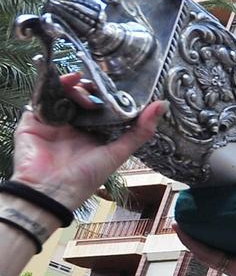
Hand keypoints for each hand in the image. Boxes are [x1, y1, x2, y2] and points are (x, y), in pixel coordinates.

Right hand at [9, 79, 162, 208]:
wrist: (52, 190)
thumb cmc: (86, 177)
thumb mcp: (118, 152)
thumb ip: (140, 131)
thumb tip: (162, 105)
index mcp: (92, 132)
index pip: (100, 106)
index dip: (107, 95)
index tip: (115, 85)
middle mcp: (73, 125)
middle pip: (81, 97)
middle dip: (90, 88)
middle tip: (97, 86)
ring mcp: (53, 122)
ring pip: (62, 94)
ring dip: (73, 86)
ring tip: (83, 85)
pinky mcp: (32, 121)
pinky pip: (40, 99)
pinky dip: (52, 88)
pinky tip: (65, 84)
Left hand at [178, 209, 235, 275]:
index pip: (206, 254)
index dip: (190, 241)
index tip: (177, 225)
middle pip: (206, 255)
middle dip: (193, 238)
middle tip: (184, 217)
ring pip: (216, 257)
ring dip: (206, 242)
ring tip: (201, 222)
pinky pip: (228, 257)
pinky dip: (221, 245)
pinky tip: (226, 234)